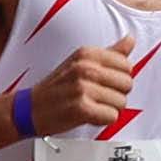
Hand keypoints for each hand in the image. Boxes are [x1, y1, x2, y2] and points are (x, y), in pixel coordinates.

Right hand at [23, 33, 137, 141]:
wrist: (30, 108)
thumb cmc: (58, 87)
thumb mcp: (81, 62)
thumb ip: (109, 53)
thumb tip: (130, 40)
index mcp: (87, 54)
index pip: (127, 65)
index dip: (119, 78)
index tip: (104, 83)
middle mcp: (85, 68)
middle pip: (127, 84)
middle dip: (116, 94)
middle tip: (97, 97)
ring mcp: (82, 88)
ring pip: (121, 102)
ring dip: (109, 109)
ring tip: (91, 106)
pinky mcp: (81, 108)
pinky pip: (112, 117)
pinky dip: (103, 121)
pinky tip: (88, 116)